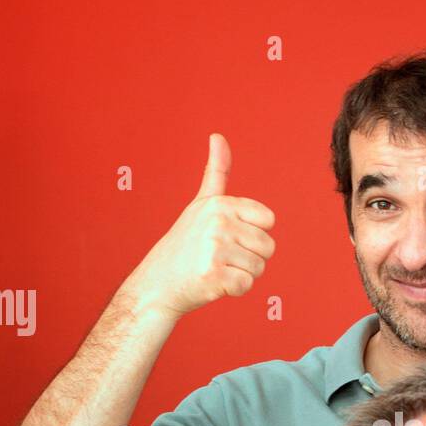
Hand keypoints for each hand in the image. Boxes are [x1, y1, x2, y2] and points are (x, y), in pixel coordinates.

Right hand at [120, 133, 275, 319]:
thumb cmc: (185, 245)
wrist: (157, 284)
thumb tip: (217, 136)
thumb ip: (216, 172)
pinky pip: (246, 285)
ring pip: (259, 268)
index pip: (268, 221)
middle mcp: (218, 222)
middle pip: (268, 247)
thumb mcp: (200, 204)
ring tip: (215, 269)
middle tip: (220, 258)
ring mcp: (215, 248)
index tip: (229, 237)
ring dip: (242, 275)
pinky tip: (213, 284)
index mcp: (220, 204)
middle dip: (249, 258)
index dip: (253, 234)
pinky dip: (234, 290)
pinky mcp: (213, 275)